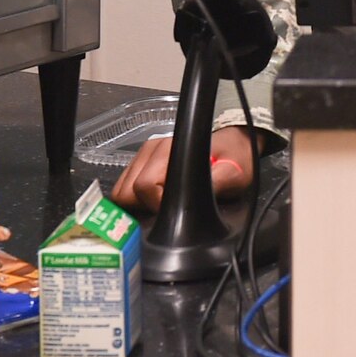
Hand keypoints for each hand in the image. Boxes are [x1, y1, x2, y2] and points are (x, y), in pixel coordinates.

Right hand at [108, 126, 255, 213]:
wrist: (234, 144)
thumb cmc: (233, 158)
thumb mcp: (233, 175)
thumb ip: (214, 186)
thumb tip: (196, 201)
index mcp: (169, 151)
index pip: (142, 187)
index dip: (155, 206)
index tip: (175, 211)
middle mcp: (152, 150)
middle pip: (126, 191)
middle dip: (142, 208)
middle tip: (167, 211)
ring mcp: (145, 154)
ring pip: (122, 190)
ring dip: (137, 204)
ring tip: (162, 206)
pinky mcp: (142, 161)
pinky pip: (125, 185)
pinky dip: (134, 199)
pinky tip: (154, 202)